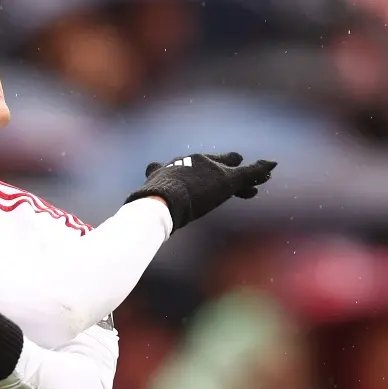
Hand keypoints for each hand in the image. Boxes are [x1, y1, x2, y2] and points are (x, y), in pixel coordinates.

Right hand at [125, 152, 275, 229]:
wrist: (158, 202)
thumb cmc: (144, 209)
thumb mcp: (141, 208)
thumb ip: (138, 212)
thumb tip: (116, 225)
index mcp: (169, 169)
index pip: (188, 169)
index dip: (198, 177)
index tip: (200, 184)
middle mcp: (190, 163)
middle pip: (211, 163)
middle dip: (223, 167)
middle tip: (232, 169)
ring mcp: (208, 168)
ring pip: (231, 170)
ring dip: (244, 176)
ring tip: (259, 179)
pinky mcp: (225, 178)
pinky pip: (247, 173)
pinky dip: (260, 170)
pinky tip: (271, 167)